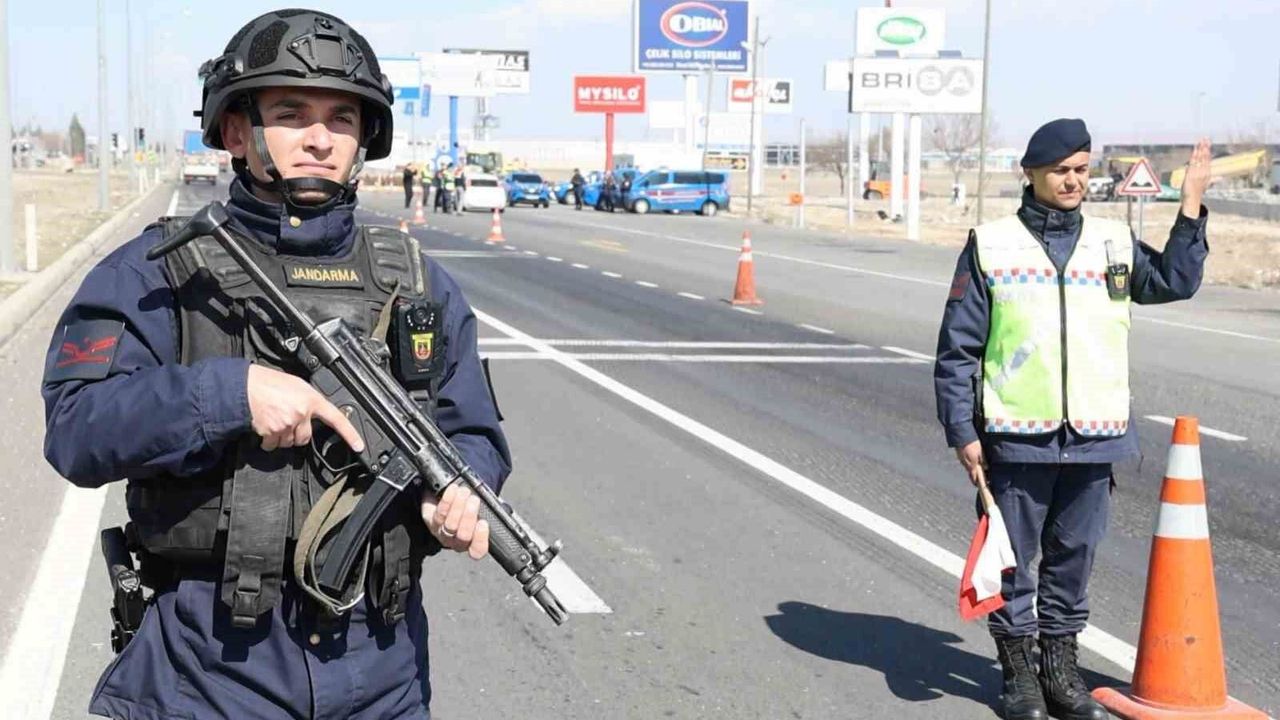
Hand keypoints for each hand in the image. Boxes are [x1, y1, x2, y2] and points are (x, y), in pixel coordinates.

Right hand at [246, 364, 363, 452]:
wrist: (243, 387)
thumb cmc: (267, 383)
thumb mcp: (295, 385)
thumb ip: (307, 400)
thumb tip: (312, 413)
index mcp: (311, 399)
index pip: (337, 418)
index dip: (350, 434)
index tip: (359, 446)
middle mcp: (302, 413)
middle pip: (305, 438)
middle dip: (296, 433)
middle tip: (285, 420)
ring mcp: (288, 424)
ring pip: (289, 442)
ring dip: (281, 437)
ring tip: (272, 420)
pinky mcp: (273, 433)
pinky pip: (273, 445)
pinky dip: (268, 440)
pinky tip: (264, 427)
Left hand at [422, 484, 489, 559]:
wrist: (445, 495)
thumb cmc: (467, 506)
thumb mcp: (483, 510)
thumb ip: (492, 514)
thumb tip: (507, 513)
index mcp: (472, 542)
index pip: (477, 550)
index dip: (481, 539)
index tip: (483, 523)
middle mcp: (456, 542)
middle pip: (463, 536)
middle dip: (469, 517)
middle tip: (474, 500)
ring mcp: (442, 533)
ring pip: (451, 525)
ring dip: (458, 507)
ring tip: (464, 492)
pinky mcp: (431, 522)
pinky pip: (439, 514)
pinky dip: (447, 501)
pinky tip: (452, 491)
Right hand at [954, 440, 986, 486]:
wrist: (961, 435)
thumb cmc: (972, 444)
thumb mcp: (981, 452)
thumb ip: (983, 461)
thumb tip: (986, 468)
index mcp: (971, 464)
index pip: (974, 477)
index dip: (977, 482)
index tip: (981, 485)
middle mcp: (965, 464)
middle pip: (970, 472)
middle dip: (975, 475)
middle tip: (982, 475)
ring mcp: (961, 459)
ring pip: (967, 466)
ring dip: (972, 468)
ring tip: (978, 466)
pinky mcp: (959, 455)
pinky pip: (965, 461)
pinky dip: (969, 462)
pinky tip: (972, 458)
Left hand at [1180, 138, 1211, 216]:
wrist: (1192, 199)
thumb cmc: (1198, 192)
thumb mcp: (1206, 184)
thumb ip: (1213, 180)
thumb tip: (1221, 178)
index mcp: (1208, 173)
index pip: (1208, 159)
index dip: (1208, 150)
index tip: (1208, 142)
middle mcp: (1204, 171)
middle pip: (1205, 157)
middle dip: (1205, 147)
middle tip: (1206, 138)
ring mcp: (1198, 172)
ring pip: (1200, 158)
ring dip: (1200, 149)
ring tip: (1201, 141)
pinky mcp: (1191, 174)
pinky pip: (1193, 162)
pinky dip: (1194, 155)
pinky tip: (1195, 149)